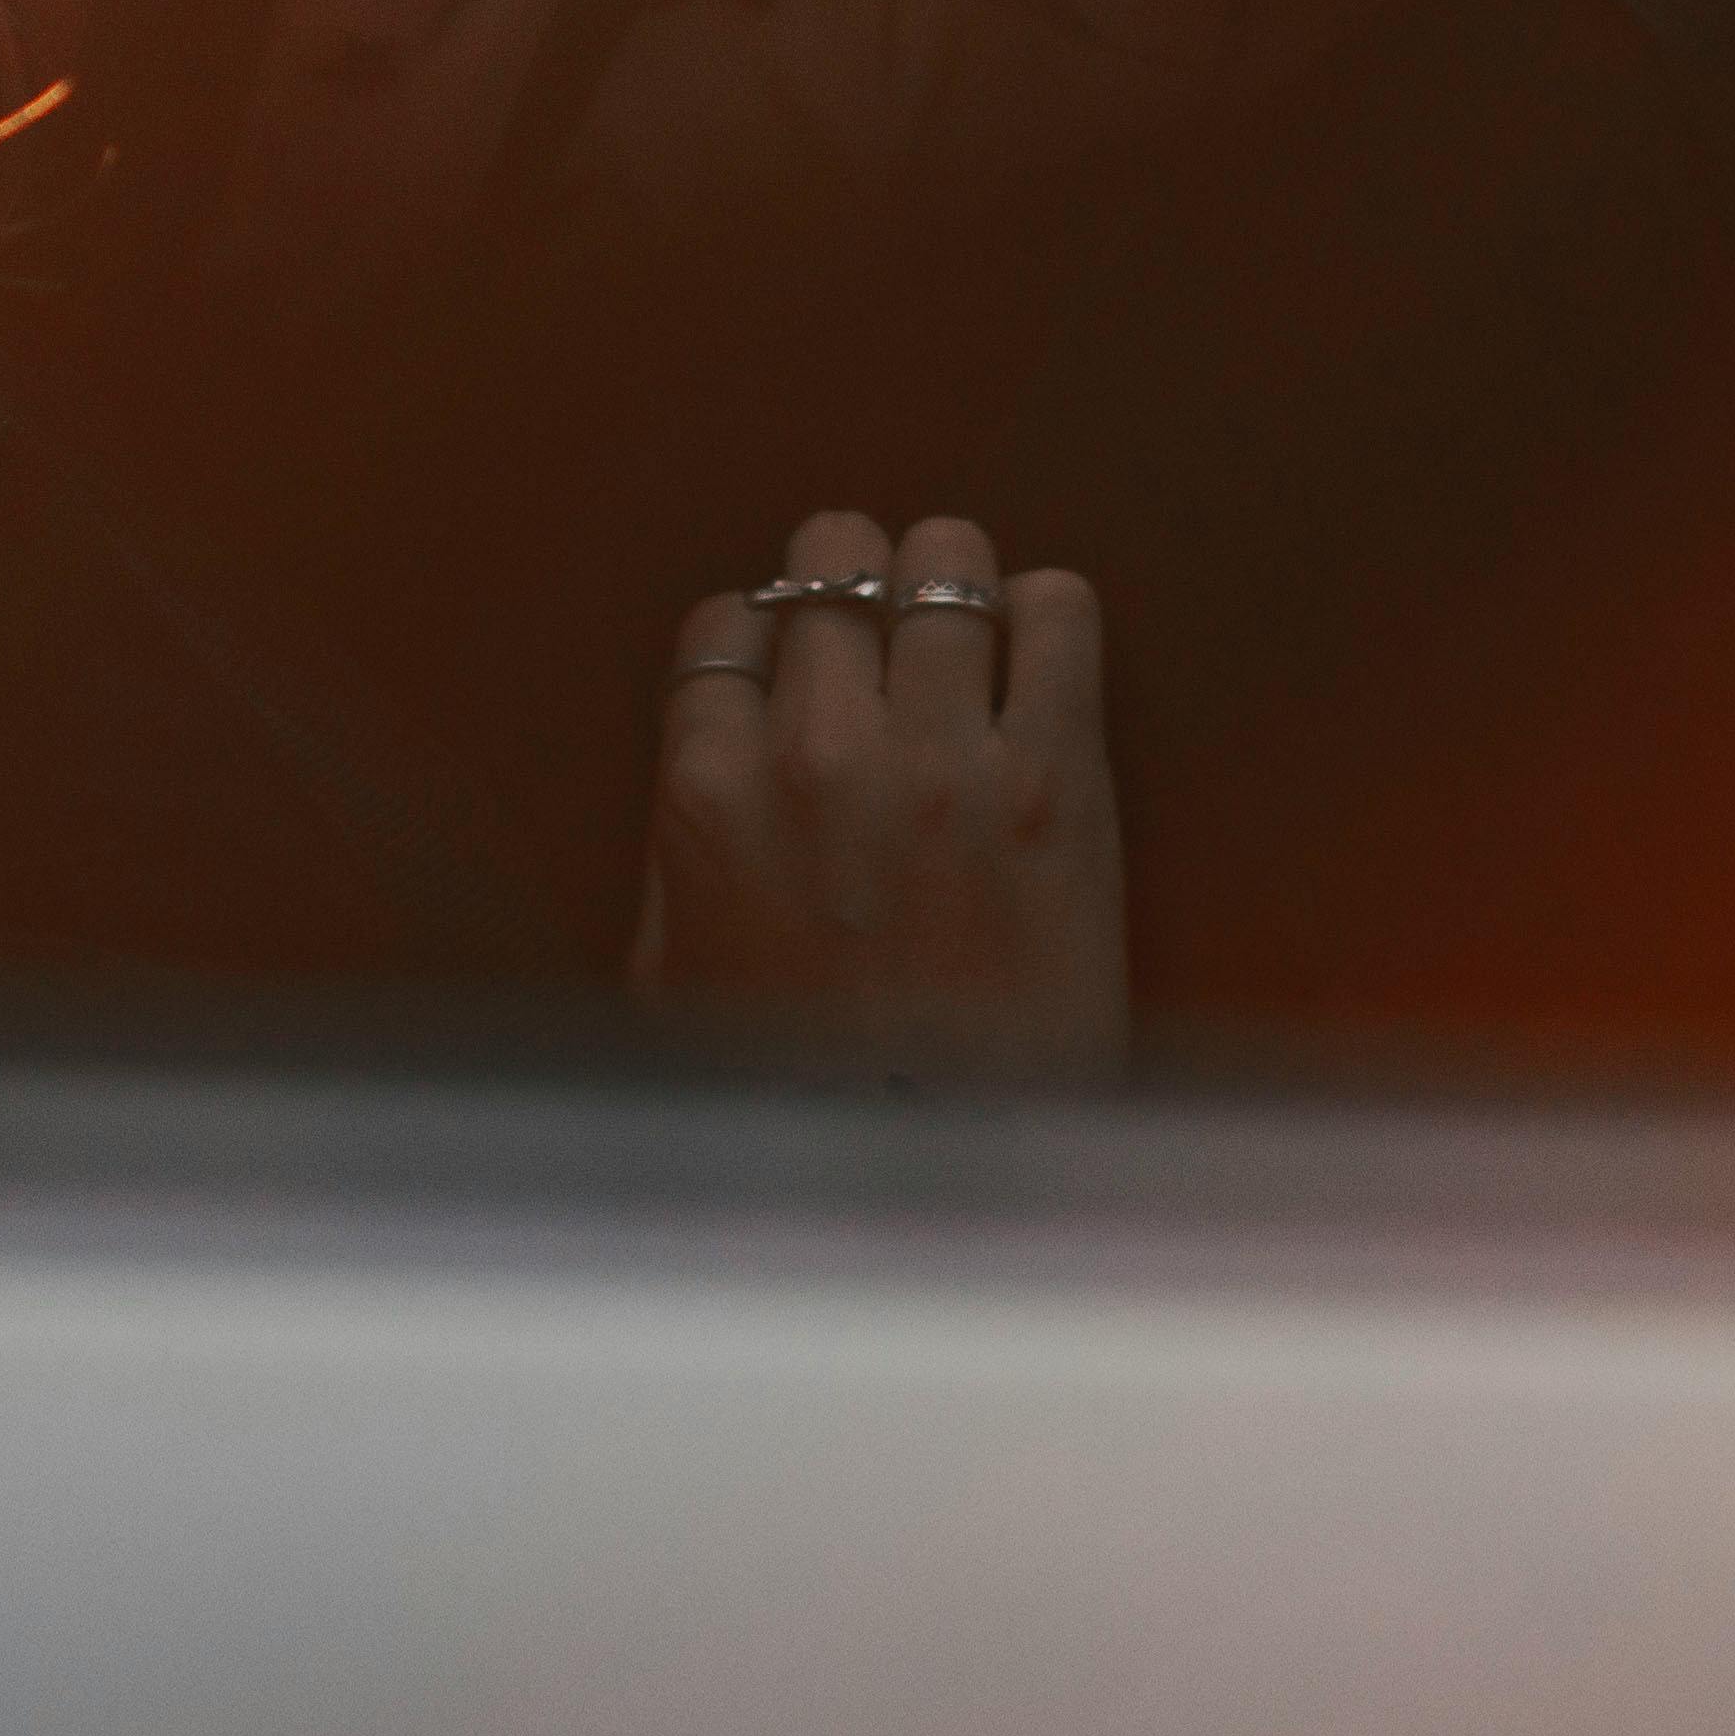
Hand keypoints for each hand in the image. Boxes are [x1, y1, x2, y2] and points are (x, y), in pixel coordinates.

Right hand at [634, 509, 1125, 1088]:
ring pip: (944, 563)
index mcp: (710, 795)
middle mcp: (819, 753)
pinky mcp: (1059, 776)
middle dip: (854, 587)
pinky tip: (1038, 657)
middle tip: (885, 633)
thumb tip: (711, 749)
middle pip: (831, 565)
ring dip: (951, 586)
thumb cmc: (802, 1090)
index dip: (768, 638)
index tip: (799, 669)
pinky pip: (1061, 610)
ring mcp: (944, 757)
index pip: (726, 623)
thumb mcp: (674, 978)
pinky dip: (1047, 613)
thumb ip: (685, 845)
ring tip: (969, 634)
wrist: (948, 1172)